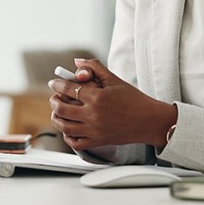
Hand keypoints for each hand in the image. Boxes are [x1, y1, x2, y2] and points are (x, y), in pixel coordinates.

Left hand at [47, 59, 175, 150]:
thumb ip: (95, 68)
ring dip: (56, 118)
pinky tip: (68, 128)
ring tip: (57, 112)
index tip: (54, 83)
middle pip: (61, 108)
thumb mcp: (114, 80)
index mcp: (97, 97)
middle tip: (54, 97)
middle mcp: (93, 114)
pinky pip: (76, 142)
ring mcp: (94, 130)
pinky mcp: (98, 141)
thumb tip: (77, 61)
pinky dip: (67, 136)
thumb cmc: (134, 99)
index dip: (57, 84)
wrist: (149, 121)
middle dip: (54, 101)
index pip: (68, 89)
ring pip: (64, 126)